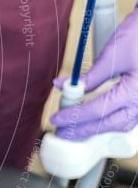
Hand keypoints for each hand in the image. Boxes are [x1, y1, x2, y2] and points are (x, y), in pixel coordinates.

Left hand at [51, 4, 137, 139]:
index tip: (56, 119)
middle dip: (84, 130)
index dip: (74, 116)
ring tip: (75, 127)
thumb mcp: (111, 57)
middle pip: (110, 124)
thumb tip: (63, 86)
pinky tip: (93, 120)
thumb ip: (89, 77)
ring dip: (97, 128)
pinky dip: (109, 120)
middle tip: (63, 130)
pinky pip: (127, 117)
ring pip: (121, 124)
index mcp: (134, 92)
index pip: (97, 110)